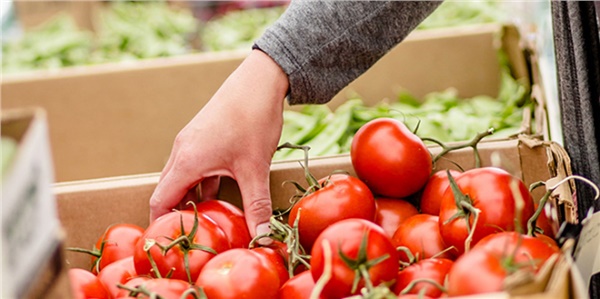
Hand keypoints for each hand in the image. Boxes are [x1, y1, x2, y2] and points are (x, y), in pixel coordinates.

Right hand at [149, 50, 288, 237]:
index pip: (160, 202)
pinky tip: (219, 193)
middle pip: (168, 190)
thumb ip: (256, 206)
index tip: (167, 244)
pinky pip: (195, 166)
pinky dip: (201, 183)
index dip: (161, 225)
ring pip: (183, 178)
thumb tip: (264, 237)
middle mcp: (182, 151)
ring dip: (190, 198)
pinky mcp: (204, 135)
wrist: (258, 80)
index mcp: (186, 162)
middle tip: (187, 238)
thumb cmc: (252, 120)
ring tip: (204, 221)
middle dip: (175, 215)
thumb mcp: (255, 168)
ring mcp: (192, 142)